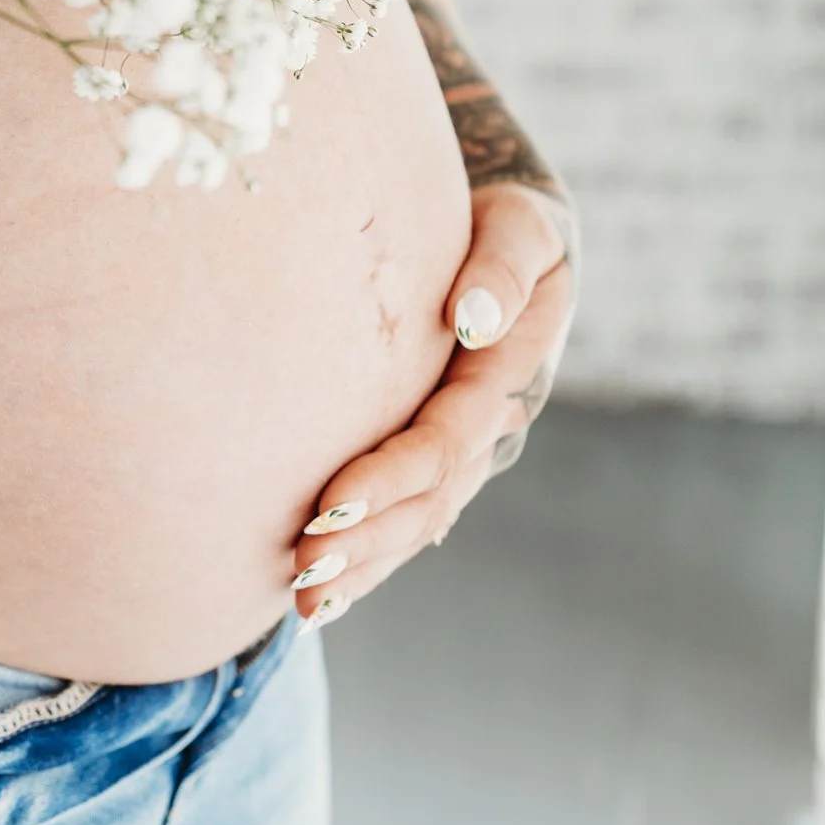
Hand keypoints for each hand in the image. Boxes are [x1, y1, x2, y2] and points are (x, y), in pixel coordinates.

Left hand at [288, 181, 577, 627]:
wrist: (507, 236)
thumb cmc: (502, 220)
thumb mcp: (521, 226)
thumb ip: (505, 266)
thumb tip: (473, 317)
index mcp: (505, 376)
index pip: (444, 442)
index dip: (389, 478)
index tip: (327, 504)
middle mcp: (488, 426)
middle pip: (429, 501)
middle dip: (367, 542)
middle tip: (303, 573)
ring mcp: (464, 448)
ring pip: (417, 524)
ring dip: (364, 568)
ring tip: (304, 604)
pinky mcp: (433, 456)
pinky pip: (404, 520)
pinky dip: (368, 562)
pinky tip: (322, 600)